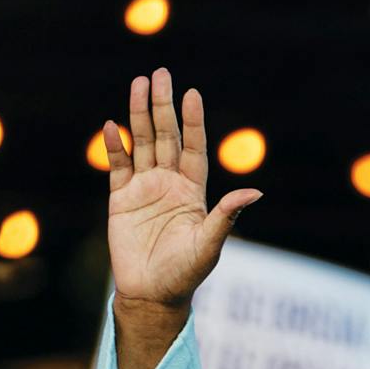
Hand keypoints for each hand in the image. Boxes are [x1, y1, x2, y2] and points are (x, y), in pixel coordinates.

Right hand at [104, 69, 261, 311]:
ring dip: (139, 115)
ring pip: (143, 143)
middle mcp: (170, 183)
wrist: (152, 294)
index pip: (194, 148)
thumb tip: (255, 193)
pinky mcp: (121, 199)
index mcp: (193, 191)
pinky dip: (116, 146)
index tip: (192, 94)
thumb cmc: (185, 273)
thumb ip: (227, 216)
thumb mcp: (209, 244)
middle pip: (166, 136)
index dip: (193, 122)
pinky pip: (118, 166)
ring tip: (138, 84)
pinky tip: (114, 125)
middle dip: (162, 106)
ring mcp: (145, 188)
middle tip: (159, 74)